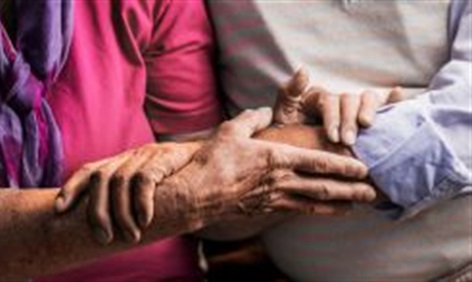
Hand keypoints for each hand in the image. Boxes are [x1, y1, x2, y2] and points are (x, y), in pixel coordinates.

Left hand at [55, 142, 200, 243]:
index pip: (89, 169)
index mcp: (123, 161)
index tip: (59, 210)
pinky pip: (145, 179)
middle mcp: (131, 156)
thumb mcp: (150, 186)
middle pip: (101, 178)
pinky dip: (141, 202)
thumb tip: (110, 224)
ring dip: (120, 213)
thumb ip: (130, 196)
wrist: (210, 160)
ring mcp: (148, 155)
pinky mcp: (165, 157)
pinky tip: (145, 220)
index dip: (71, 188)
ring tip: (130, 236)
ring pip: (120, 180)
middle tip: (103, 238)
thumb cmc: (178, 180)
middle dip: (96, 211)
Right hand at [160, 108, 375, 228]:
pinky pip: (300, 211)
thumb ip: (252, 118)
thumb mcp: (231, 130)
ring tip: (360, 205)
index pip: (318, 162)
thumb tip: (262, 112)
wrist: (197, 194)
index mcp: (276, 157)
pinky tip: (330, 212)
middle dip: (351, 189)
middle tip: (373, 191)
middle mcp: (281, 180)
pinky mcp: (268, 209)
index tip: (362, 167)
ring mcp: (276, 197)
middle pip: (323, 186)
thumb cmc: (213, 161)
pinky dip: (319, 211)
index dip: (343, 165)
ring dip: (340, 203)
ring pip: (315, 202)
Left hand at [273, 68, 404, 144]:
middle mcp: (337, 100)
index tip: (333, 136)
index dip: (333, 117)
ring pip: (367, 98)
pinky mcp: (367, 116)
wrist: (298, 158)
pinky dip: (394, 99)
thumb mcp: (283, 116)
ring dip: (369, 110)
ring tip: (367, 125)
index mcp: (318, 98)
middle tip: (348, 141)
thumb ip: (289, 93)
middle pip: (349, 100)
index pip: (328, 101)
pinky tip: (399, 95)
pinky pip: (385, 103)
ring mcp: (354, 107)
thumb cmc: (289, 136)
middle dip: (349, 120)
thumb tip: (304, 69)